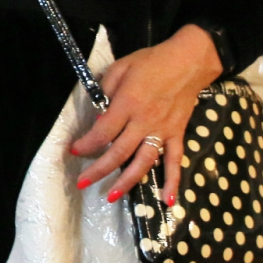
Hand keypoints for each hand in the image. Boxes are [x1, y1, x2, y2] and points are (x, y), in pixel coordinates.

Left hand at [68, 24, 222, 205]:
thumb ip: (106, 90)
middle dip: (99, 169)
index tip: (74, 151)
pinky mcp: (177, 135)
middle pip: (119, 152)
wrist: (188, 62)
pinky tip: (168, 201)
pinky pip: (175, 162)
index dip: (87, 144)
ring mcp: (163, 131)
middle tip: (83, 182)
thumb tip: (98, 116)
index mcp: (128, 104)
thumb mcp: (120, 68)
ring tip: (112, 196)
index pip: (103, 132)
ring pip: (143, 162)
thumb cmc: (150, 62)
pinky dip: (173, 182)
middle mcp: (144, 122)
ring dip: (127, 182)